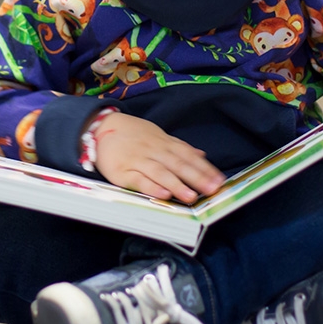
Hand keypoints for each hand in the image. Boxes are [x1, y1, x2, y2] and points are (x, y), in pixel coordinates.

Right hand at [92, 112, 224, 203]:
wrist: (103, 127)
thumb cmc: (135, 136)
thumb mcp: (160, 137)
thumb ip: (181, 148)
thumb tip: (202, 155)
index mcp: (166, 144)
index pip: (189, 157)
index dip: (205, 169)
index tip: (219, 180)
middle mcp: (155, 151)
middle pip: (179, 165)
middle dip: (197, 178)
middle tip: (212, 189)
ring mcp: (139, 161)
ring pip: (161, 173)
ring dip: (177, 184)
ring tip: (191, 196)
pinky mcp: (123, 172)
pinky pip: (139, 180)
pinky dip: (151, 187)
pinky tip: (163, 194)